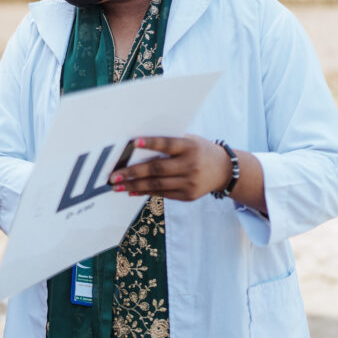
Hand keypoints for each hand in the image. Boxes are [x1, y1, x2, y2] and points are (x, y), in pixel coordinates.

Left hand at [108, 135, 230, 201]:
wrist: (224, 170)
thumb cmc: (199, 150)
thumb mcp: (190, 141)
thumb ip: (169, 144)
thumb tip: (137, 148)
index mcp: (190, 146)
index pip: (167, 144)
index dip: (150, 143)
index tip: (132, 143)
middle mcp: (190, 165)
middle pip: (157, 169)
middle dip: (132, 172)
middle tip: (113, 176)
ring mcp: (190, 182)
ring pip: (157, 184)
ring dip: (134, 185)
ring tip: (117, 186)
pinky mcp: (188, 195)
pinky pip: (162, 194)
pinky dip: (145, 192)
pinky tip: (131, 190)